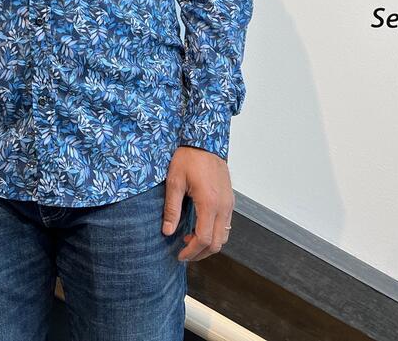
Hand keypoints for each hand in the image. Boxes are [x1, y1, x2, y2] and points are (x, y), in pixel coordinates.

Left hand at [162, 145, 232, 261]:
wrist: (205, 141)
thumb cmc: (189, 157)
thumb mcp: (174, 181)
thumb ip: (171, 208)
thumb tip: (167, 231)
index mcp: (209, 203)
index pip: (203, 238)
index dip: (191, 251)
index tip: (180, 255)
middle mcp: (223, 206)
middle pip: (217, 243)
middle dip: (201, 253)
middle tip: (184, 253)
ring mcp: (229, 203)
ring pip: (224, 236)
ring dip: (208, 244)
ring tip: (190, 240)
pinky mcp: (230, 200)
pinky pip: (226, 225)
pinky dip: (214, 233)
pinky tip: (200, 227)